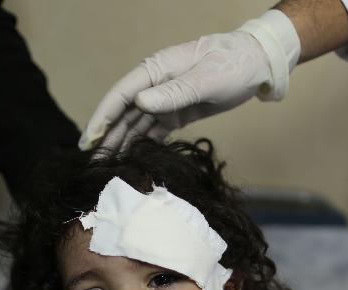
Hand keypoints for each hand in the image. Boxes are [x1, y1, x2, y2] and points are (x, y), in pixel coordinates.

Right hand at [79, 10, 299, 151]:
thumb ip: (174, 92)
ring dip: (122, 144)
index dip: (102, 117)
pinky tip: (132, 161)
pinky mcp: (177, 113)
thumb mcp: (206, 79)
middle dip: (107, 136)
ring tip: (107, 167)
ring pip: (136, 125)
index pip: (121, 95)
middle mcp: (155, 85)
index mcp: (156, 69)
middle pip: (123, 113)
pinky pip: (154, 131)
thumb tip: (140, 103)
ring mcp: (165, 100)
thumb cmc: (233, 64)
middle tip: (92, 162)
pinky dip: (142, 145)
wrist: (258, 64)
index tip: (89, 141)